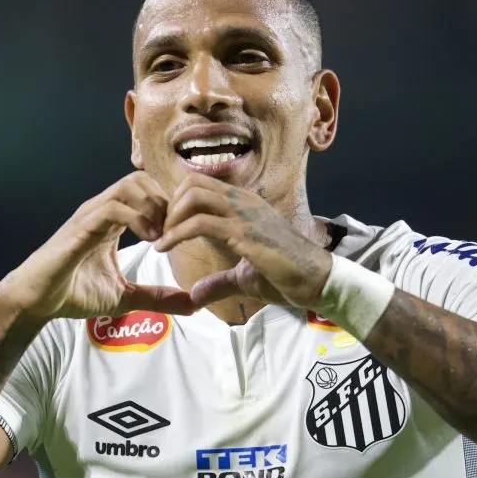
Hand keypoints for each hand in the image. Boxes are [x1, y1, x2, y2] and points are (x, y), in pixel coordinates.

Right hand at [0, 171, 195, 320]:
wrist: (37, 301)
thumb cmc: (74, 293)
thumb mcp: (126, 297)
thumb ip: (158, 297)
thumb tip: (193, 305)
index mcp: (112, 219)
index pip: (147, 190)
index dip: (169, 206)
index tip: (181, 232)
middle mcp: (101, 210)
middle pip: (141, 178)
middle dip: (164, 201)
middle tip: (174, 230)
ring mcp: (90, 215)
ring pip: (129, 185)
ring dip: (153, 206)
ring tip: (162, 235)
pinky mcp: (80, 228)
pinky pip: (113, 207)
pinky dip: (138, 218)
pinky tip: (150, 240)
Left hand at [153, 173, 332, 308]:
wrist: (315, 280)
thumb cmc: (286, 275)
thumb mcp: (245, 278)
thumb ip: (219, 282)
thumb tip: (194, 294)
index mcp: (243, 205)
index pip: (201, 185)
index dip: (177, 203)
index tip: (166, 228)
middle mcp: (243, 202)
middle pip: (192, 183)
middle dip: (169, 206)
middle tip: (160, 233)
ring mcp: (244, 214)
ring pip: (194, 195)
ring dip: (171, 217)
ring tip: (162, 240)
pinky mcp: (244, 232)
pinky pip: (200, 223)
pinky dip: (176, 234)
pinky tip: (165, 248)